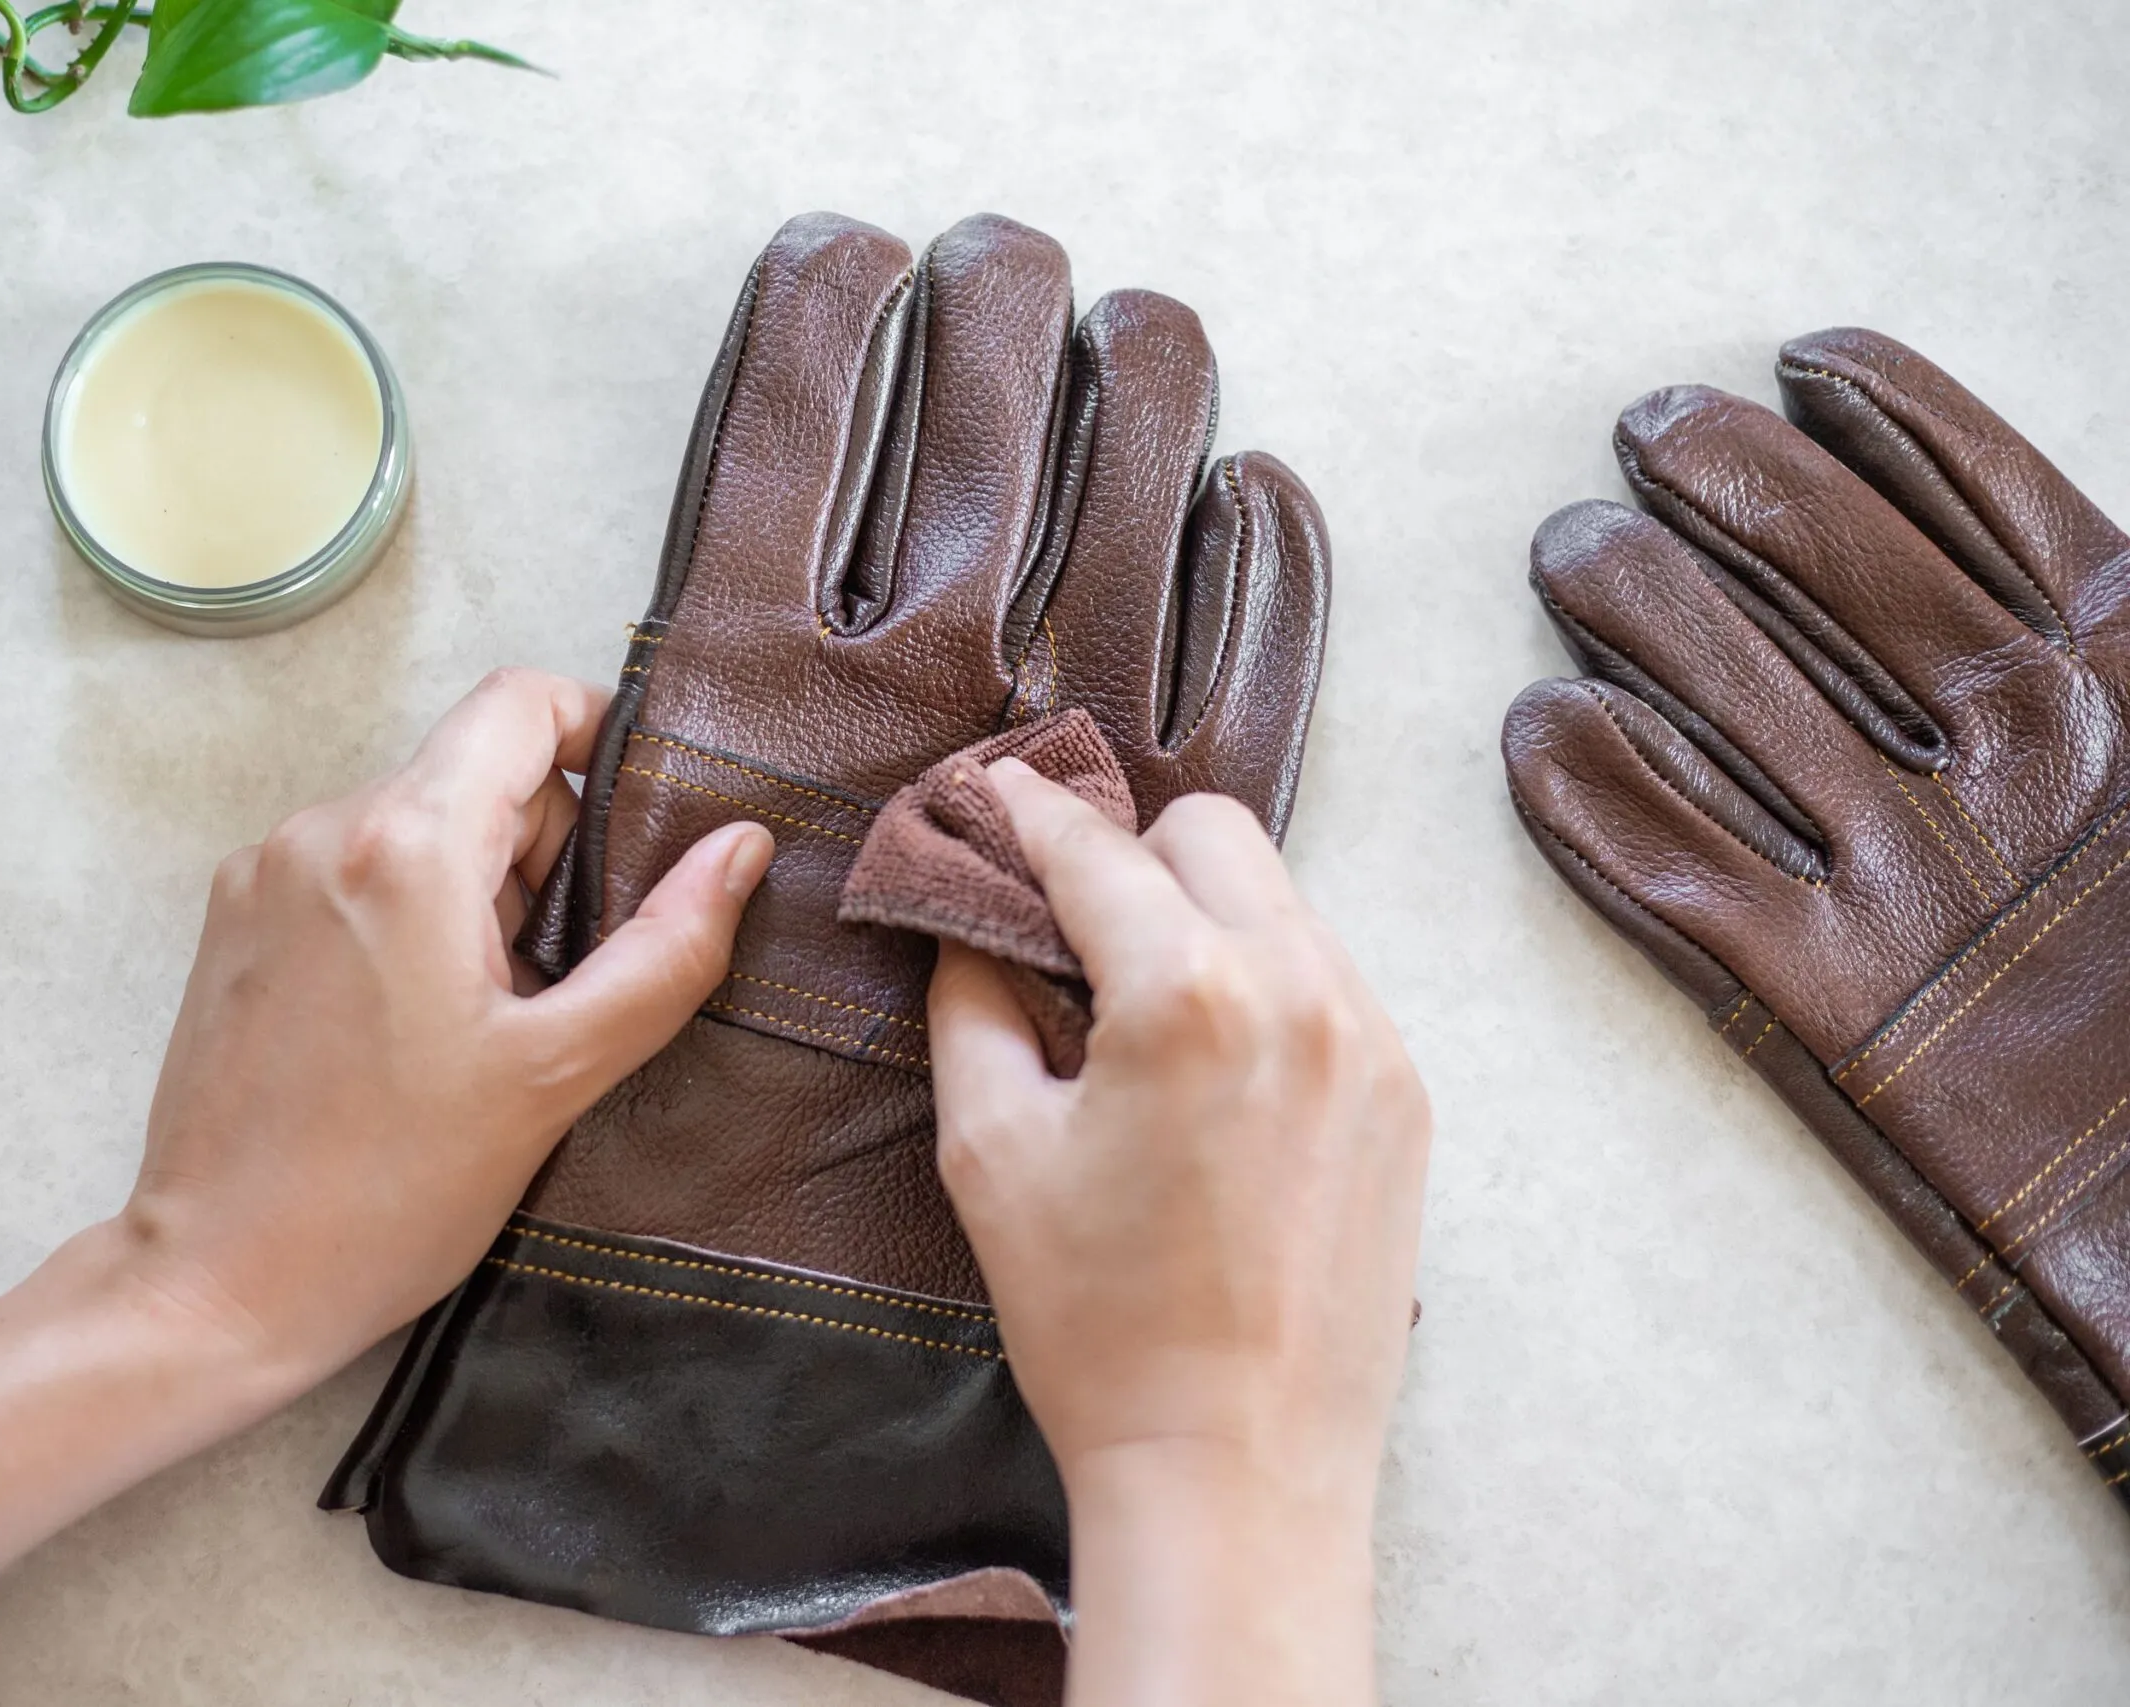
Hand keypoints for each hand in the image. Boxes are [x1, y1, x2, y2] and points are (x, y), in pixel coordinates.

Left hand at [114, 666, 773, 1386]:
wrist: (219, 1282)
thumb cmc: (386, 1192)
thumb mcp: (557, 1074)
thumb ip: (665, 950)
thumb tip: (738, 849)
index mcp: (406, 846)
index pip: (522, 703)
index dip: (598, 737)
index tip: (639, 826)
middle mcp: (320, 832)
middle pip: (476, 776)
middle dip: (543, 858)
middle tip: (559, 984)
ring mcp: (264, 875)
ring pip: (417, 831)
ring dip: (476, 898)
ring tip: (483, 1026)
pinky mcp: (233, 925)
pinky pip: (354, 877)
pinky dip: (407, 924)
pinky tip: (416, 1033)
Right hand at [929, 758, 1429, 1706]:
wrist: (1236, 1470)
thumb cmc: (1097, 1324)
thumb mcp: (989, 1151)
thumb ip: (972, 1001)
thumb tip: (971, 920)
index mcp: (1186, 991)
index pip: (1093, 846)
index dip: (1022, 811)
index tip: (986, 795)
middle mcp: (1301, 988)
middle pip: (1211, 832)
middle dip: (1129, 849)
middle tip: (1062, 913)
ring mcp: (1372, 1041)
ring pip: (1281, 901)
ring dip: (1202, 915)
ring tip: (1136, 1000)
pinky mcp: (1406, 1098)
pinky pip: (1327, 983)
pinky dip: (1261, 985)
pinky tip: (1209, 1067)